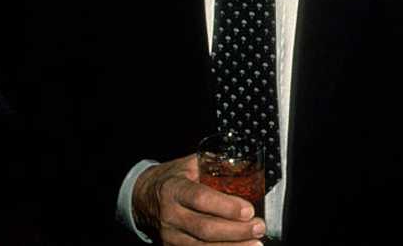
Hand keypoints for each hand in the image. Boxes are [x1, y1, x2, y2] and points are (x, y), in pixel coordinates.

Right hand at [132, 155, 265, 244]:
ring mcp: (169, 235)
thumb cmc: (173, 178)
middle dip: (235, 231)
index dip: (225, 206)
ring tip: (255, 243)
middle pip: (204, 228)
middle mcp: (170, 215)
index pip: (200, 198)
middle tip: (259, 227)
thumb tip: (246, 164)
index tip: (249, 210)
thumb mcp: (189, 164)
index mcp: (175, 189)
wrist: (143, 197)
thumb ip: (214, 164)